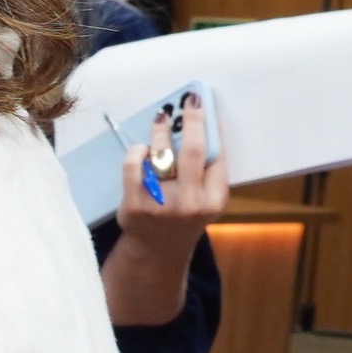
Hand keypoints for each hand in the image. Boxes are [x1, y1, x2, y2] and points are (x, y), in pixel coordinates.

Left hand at [105, 96, 228, 328]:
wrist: (155, 252)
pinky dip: (136, 152)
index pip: (217, 157)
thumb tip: (201, 125)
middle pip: (194, 150)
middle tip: (189, 100)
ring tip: (161, 118)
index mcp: (214, 201)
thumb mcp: (205, 201)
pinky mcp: (136, 206)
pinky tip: (140, 149)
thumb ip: (207, 173)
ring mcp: (163, 205)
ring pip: (162, 155)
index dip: (210, 128)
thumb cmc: (182, 217)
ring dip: (160, 131)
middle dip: (192, 120)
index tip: (203, 106)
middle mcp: (192, 203)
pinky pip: (134, 166)